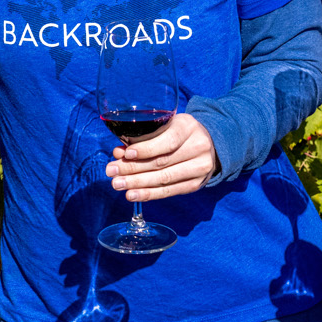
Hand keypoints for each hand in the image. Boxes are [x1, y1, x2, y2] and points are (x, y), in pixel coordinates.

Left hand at [104, 113, 219, 201]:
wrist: (209, 144)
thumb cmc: (178, 133)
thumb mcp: (165, 126)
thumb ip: (143, 137)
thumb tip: (119, 153)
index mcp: (188, 127)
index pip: (168, 141)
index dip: (146, 149)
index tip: (126, 154)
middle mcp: (198, 147)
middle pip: (162, 162)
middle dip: (133, 168)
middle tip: (112, 172)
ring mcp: (200, 168)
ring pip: (164, 179)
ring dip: (137, 183)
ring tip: (118, 185)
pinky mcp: (196, 184)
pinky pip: (169, 191)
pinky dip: (148, 194)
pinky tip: (133, 195)